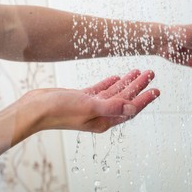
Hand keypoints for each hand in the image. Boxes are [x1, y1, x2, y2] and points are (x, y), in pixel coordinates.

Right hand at [20, 69, 158, 134]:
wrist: (35, 109)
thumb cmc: (59, 111)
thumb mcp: (89, 107)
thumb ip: (111, 107)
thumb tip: (132, 108)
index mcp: (105, 120)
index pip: (130, 108)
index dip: (145, 99)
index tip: (157, 90)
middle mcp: (101, 114)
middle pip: (125, 98)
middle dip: (139, 86)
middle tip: (151, 73)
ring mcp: (91, 106)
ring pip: (115, 92)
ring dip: (127, 82)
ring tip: (138, 71)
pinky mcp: (82, 98)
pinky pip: (101, 90)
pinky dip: (110, 83)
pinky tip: (118, 76)